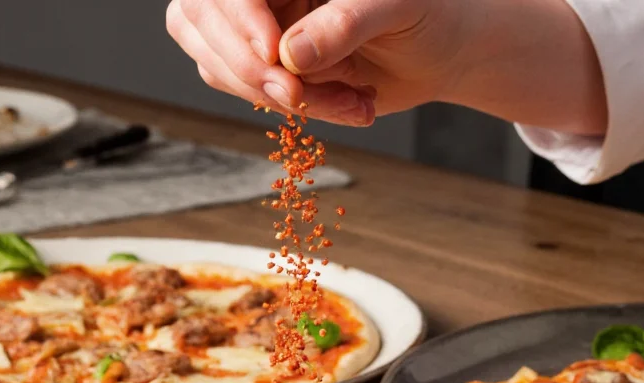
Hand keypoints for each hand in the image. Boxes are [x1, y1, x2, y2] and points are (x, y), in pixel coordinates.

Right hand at [167, 0, 606, 134]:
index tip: (272, 52)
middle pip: (201, 20)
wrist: (443, 50)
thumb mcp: (396, 6)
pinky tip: (352, 104)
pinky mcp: (266, 67)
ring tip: (353, 102)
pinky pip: (252, 95)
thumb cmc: (428, 11)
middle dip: (248, 68)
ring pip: (220, 65)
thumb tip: (292, 54)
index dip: (237, 16)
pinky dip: (299, 111)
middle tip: (297, 98)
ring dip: (280, 97)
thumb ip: (345, 23)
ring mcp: (255, 26)